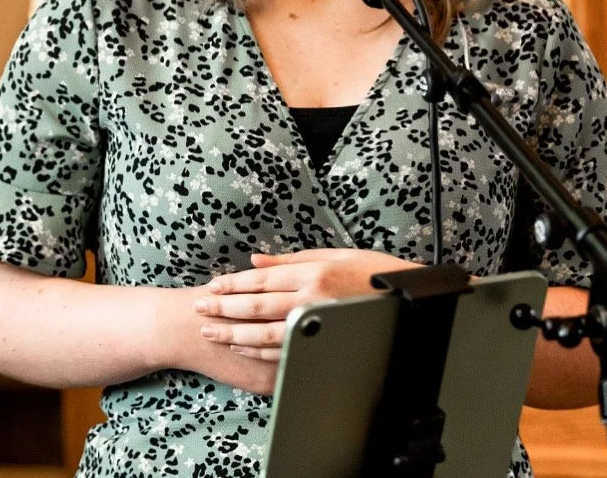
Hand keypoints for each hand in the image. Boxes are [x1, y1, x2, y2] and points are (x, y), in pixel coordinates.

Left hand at [194, 249, 418, 361]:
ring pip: (265, 333)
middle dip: (224, 308)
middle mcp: (311, 297)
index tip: (212, 287)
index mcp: (312, 272)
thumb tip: (257, 259)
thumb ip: (291, 259)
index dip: (233, 284)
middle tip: (199, 310)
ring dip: (235, 333)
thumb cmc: (371, 270)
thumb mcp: (333, 254)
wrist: (406, 298)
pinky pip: (284, 351)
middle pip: (257, 305)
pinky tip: (244, 350)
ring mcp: (316, 323)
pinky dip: (260, 352)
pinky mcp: (323, 342)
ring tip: (212, 332)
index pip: (262, 278)